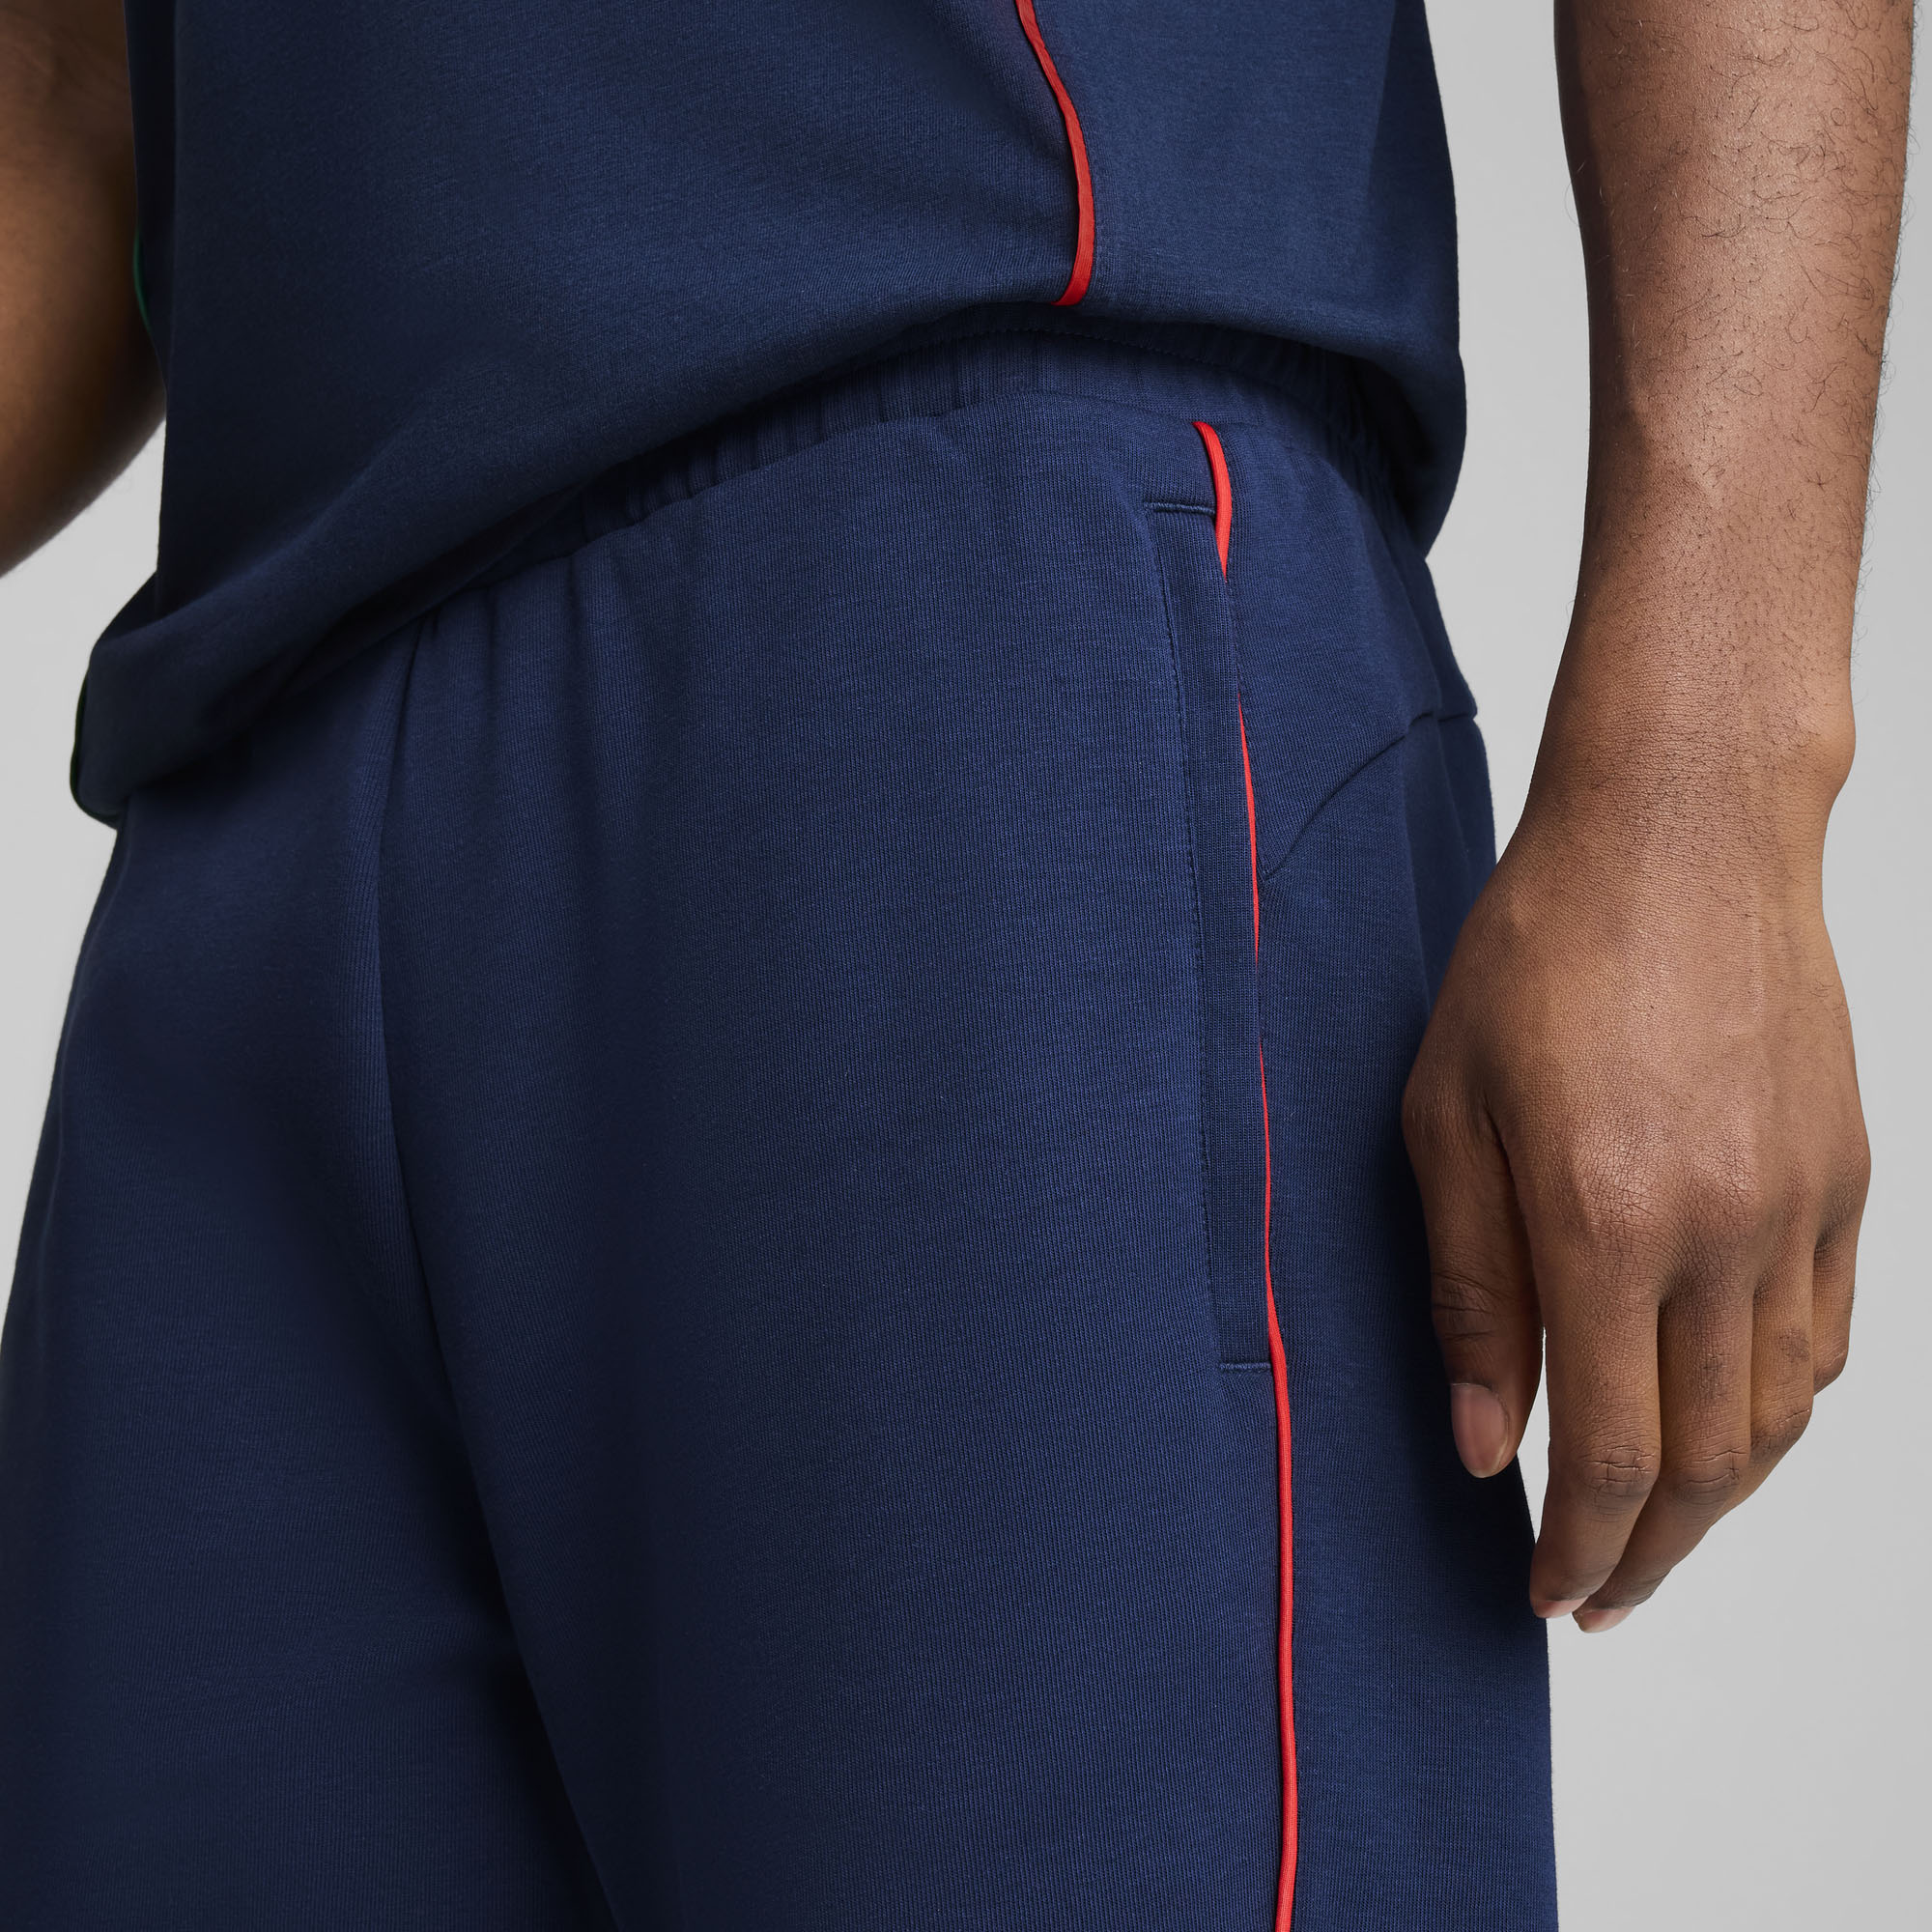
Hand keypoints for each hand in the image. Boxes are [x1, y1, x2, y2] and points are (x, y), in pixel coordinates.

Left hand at [1402, 746, 1868, 1630]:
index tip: (1543, 1594)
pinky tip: (1727, 1424)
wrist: (1682, 834)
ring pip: (1776, 1418)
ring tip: (1651, 1530)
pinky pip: (1825, 1340)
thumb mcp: (1447, 1114)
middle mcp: (1721, 1236)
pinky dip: (1778, 1411)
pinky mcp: (1845, 1179)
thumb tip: (1481, 1440)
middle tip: (1594, 1596)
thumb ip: (1469, 1288)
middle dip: (1644, 1554)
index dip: (1575, 1548)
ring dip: (1715, 1500)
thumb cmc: (1537, 954)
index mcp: (1603, 1225)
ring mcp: (1799, 1211)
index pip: (1605, 1453)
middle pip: (1703, 1463)